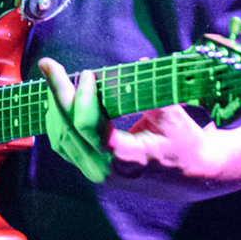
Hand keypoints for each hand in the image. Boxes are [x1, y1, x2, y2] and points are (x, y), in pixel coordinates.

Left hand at [38, 58, 225, 196]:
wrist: (192, 176)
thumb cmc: (185, 145)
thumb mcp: (175, 119)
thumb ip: (153, 93)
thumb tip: (139, 63)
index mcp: (126, 159)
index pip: (88, 127)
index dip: (82, 97)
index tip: (87, 73)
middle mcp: (105, 170)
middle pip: (67, 130)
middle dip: (57, 94)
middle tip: (49, 65)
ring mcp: (95, 172)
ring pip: (61, 138)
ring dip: (55, 105)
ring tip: (54, 77)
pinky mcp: (92, 168)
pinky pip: (65, 143)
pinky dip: (59, 119)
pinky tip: (61, 97)